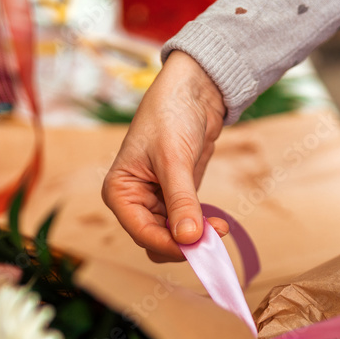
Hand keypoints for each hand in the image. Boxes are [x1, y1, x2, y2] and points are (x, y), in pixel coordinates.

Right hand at [102, 51, 229, 262]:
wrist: (193, 91)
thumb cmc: (171, 115)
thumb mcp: (174, 160)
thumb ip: (181, 201)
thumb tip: (189, 238)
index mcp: (120, 192)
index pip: (142, 233)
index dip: (170, 245)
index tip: (198, 247)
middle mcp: (134, 201)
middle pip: (156, 240)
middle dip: (184, 243)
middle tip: (213, 239)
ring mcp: (155, 202)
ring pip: (173, 237)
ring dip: (196, 238)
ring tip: (219, 228)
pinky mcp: (176, 199)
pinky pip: (186, 225)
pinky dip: (201, 228)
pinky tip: (218, 224)